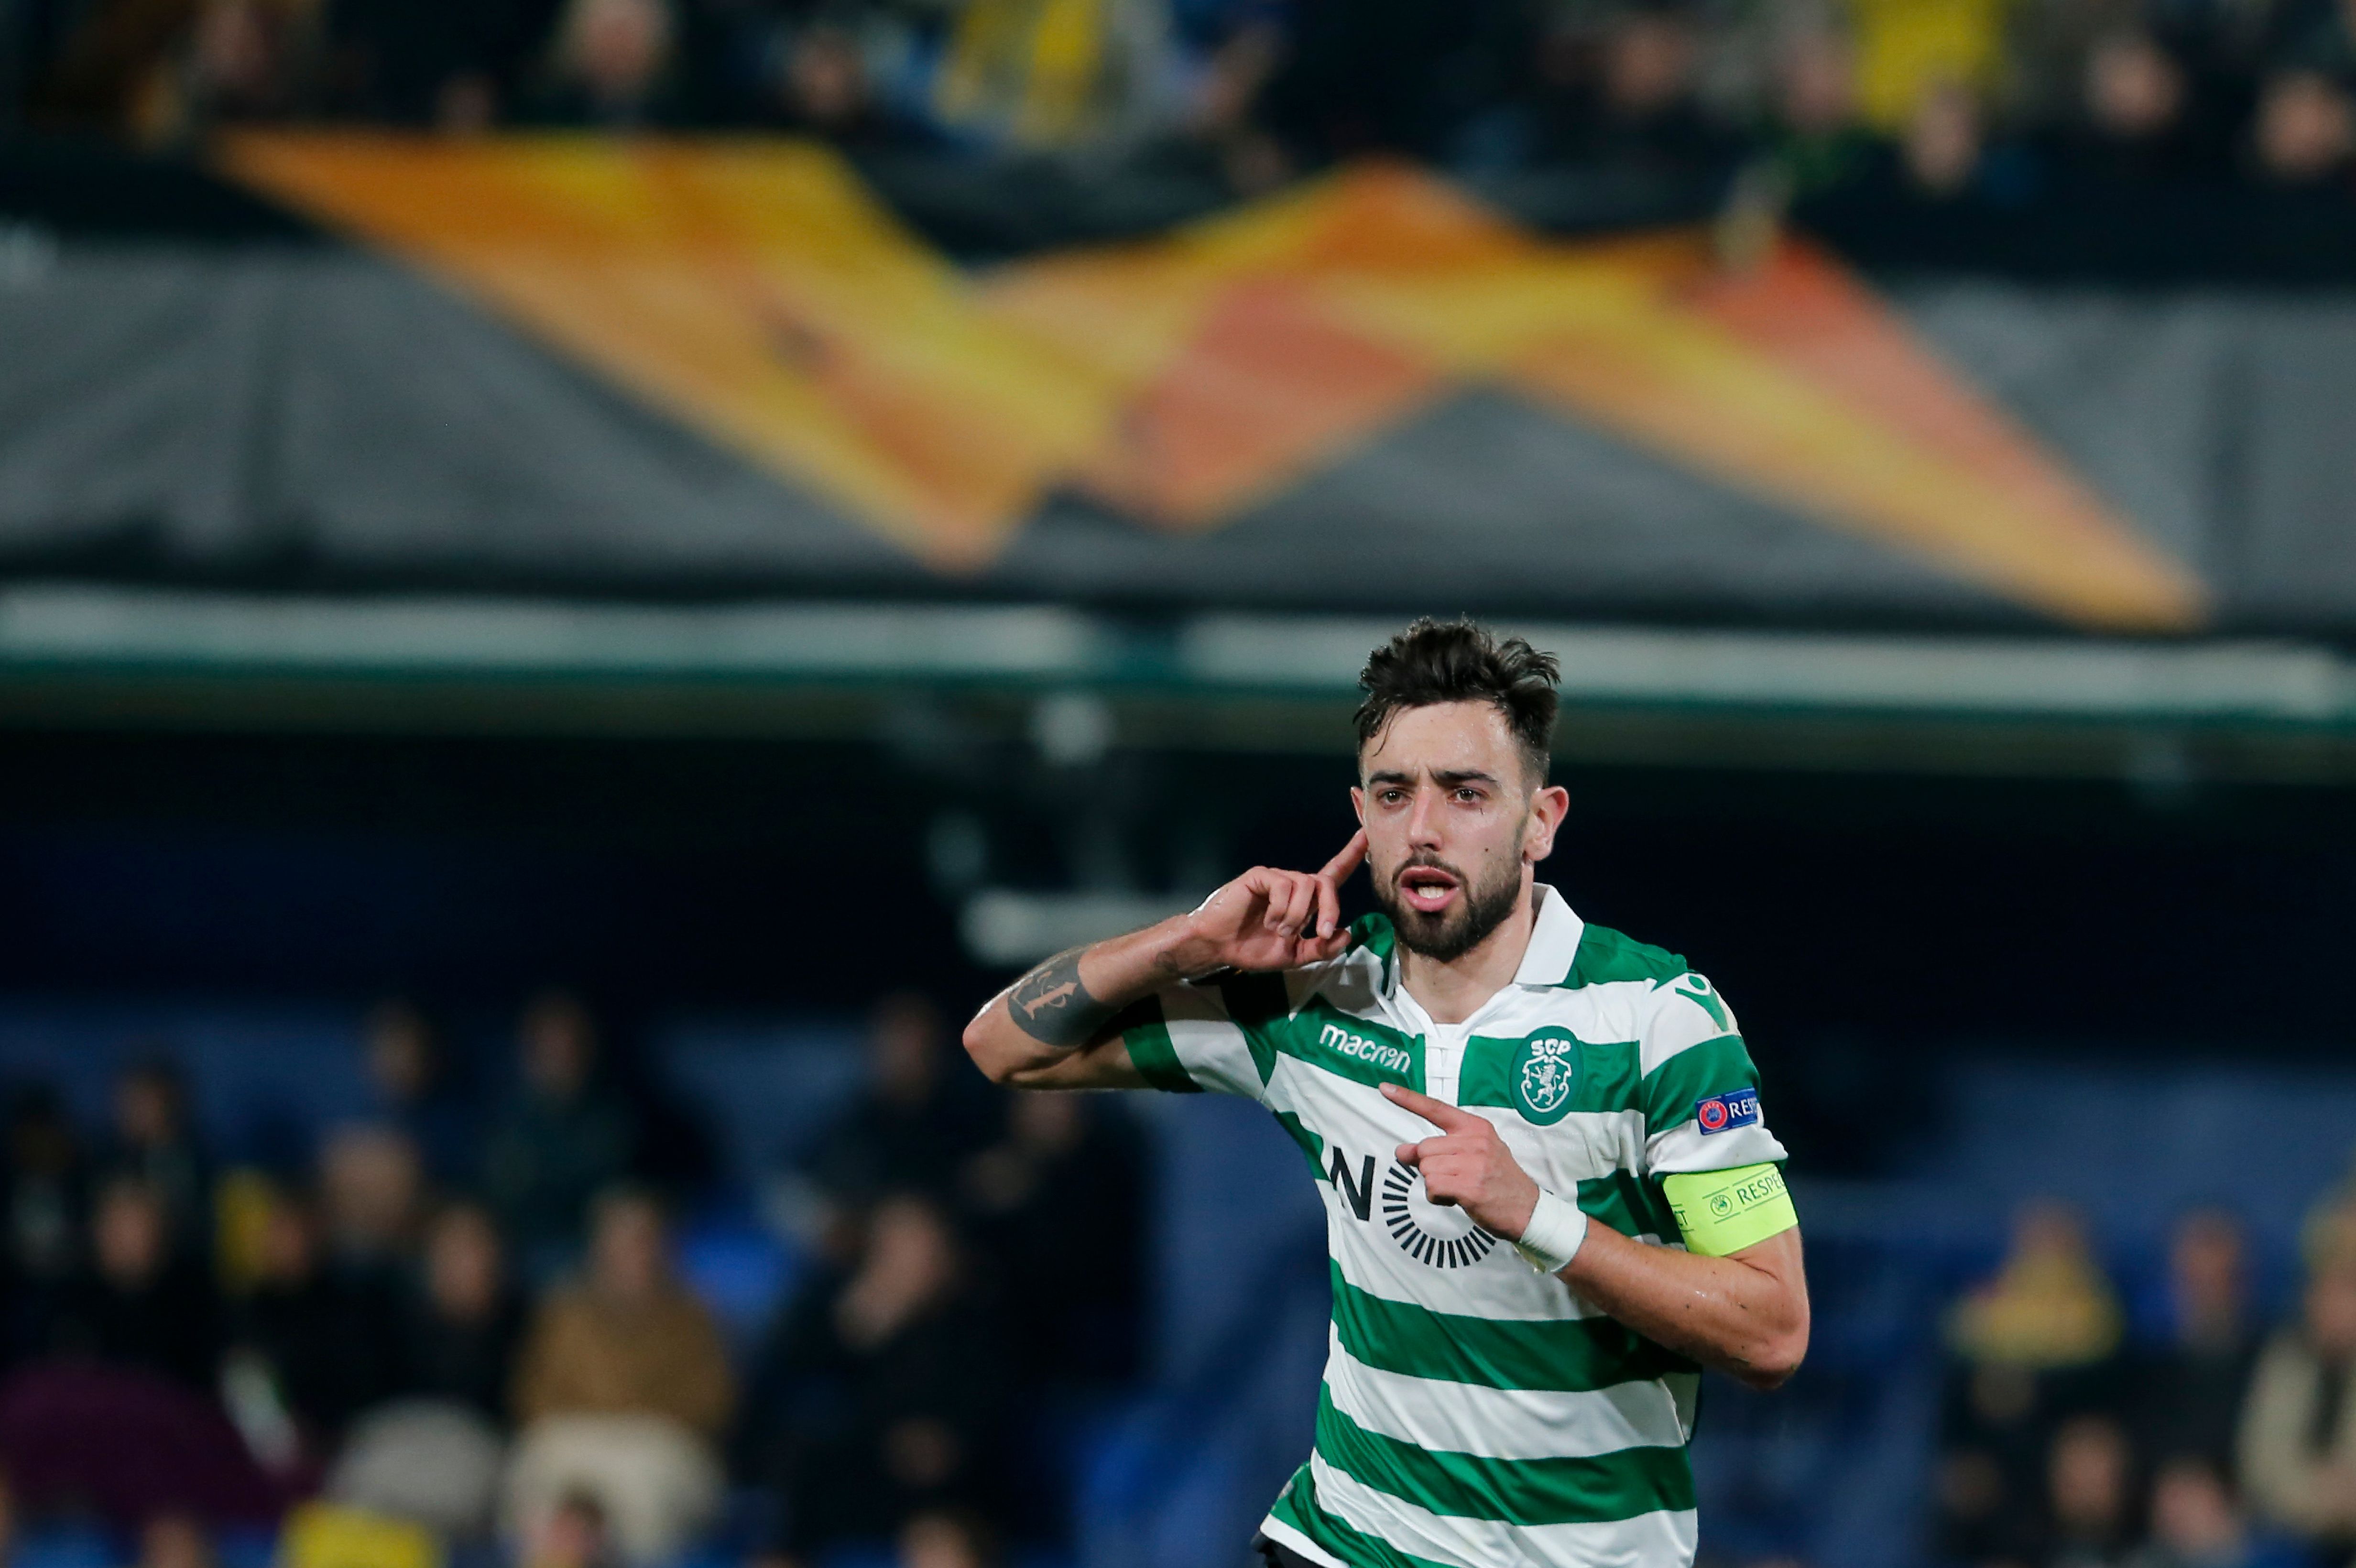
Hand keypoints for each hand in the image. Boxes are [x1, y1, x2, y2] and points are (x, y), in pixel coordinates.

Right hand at [1164, 832, 1365, 974]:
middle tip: (1321, 932)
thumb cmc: (1252, 949)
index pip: (1333, 875)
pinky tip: (1268, 920)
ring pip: (1305, 885)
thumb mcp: (1294, 956)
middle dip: (1330, 908)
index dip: (1351, 855)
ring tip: (1278, 931)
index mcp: (1305, 902)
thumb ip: (1321, 948)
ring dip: (1296, 915)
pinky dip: (1280, 908)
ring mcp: (1277, 879)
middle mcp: (1295, 885)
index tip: (1367, 835)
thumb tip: (1347, 934)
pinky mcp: (1260, 876)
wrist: (1219, 947)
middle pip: (1325, 883)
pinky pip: (1283, 885)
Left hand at [1384, 1083, 1539, 1240]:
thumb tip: (1402, 1151)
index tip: (1385, 1088)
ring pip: (1425, 1169)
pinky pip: (1432, 1187)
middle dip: (1429, 1167)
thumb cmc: (1497, 1180)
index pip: (1436, 1108)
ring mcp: (1473, 1163)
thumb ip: (1438, 1149)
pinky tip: (1457, 1198)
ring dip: (1434, 1184)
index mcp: (1475, 1128)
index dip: (1408, 1099)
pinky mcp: (1470, 1186)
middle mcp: (1474, 1141)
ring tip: (1458, 1187)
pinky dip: (1438, 1197)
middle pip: (1424, 1148)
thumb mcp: (1471, 1155)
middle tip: (1453, 1177)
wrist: (1527, 1209)